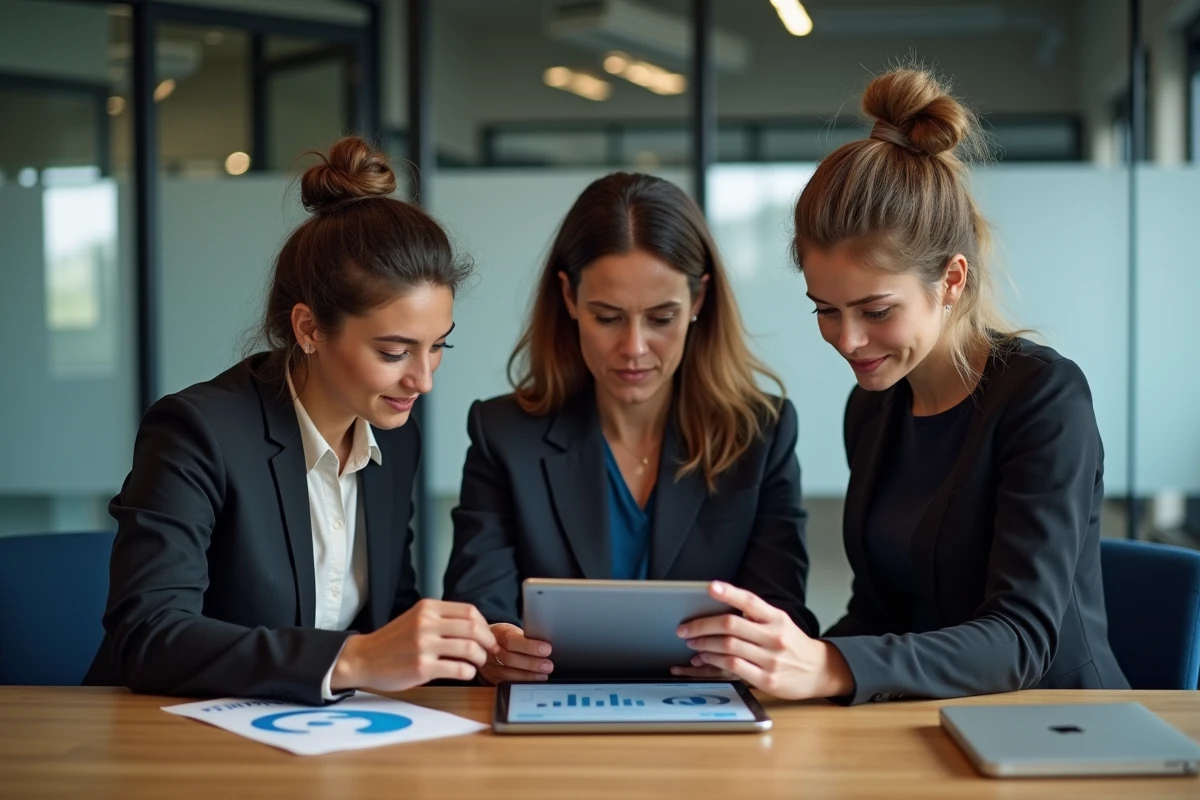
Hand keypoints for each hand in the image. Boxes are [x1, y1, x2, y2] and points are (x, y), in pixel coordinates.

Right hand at [331, 599, 497, 691]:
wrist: (363, 658)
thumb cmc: (393, 641)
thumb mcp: (416, 619)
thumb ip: (442, 619)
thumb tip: (476, 628)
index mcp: (428, 608)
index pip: (469, 611)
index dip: (485, 625)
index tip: (488, 636)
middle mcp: (427, 624)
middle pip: (473, 628)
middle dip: (488, 641)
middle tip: (490, 650)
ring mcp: (424, 646)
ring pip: (469, 648)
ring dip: (481, 658)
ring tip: (477, 663)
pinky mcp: (422, 668)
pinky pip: (458, 669)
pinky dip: (469, 672)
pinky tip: (466, 673)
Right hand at [477, 623, 553, 684]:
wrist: (484, 643)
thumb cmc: (505, 636)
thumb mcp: (512, 630)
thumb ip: (525, 636)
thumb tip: (546, 644)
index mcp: (498, 633)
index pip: (512, 640)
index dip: (530, 646)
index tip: (547, 649)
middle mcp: (490, 650)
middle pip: (510, 659)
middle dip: (531, 663)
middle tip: (548, 665)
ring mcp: (490, 665)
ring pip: (508, 673)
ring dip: (528, 676)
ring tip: (544, 675)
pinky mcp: (492, 677)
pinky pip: (506, 682)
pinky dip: (522, 683)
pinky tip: (534, 682)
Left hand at [672, 581, 853, 699]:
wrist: (819, 671)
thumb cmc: (793, 644)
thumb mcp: (781, 623)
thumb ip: (756, 616)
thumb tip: (721, 608)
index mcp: (777, 618)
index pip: (750, 601)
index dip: (729, 593)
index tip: (711, 587)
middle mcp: (774, 636)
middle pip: (731, 625)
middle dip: (702, 625)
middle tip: (685, 628)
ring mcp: (771, 659)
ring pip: (728, 646)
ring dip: (705, 643)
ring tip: (692, 643)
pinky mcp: (766, 679)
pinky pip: (733, 666)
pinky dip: (714, 661)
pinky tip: (705, 658)